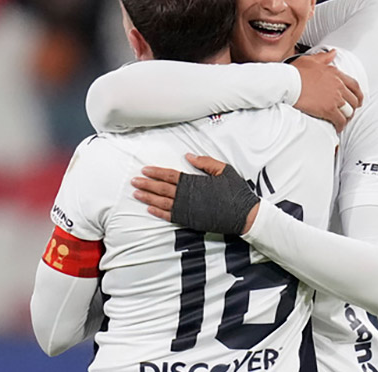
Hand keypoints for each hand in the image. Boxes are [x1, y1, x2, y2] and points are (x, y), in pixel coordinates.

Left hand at [132, 154, 259, 233]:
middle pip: (161, 188)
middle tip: (134, 181)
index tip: (145, 170)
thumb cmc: (235, 192)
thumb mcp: (224, 170)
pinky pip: (170, 216)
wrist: (244, 215)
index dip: (156, 172)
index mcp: (195, 182)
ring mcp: (187, 209)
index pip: (170, 175)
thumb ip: (205, 162)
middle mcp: (188, 196)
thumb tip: (188, 156)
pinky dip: (158, 212)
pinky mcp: (190, 220)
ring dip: (148, 197)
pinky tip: (149, 209)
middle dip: (146, 184)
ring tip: (136, 193)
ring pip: (162, 202)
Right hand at [291, 50, 362, 132]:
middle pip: (353, 100)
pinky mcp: (329, 109)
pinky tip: (337, 127)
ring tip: (343, 121)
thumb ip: (324, 58)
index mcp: (335, 74)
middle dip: (353, 107)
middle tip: (349, 112)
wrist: (288, 83)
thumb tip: (332, 54)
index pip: (354, 85)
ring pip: (349, 111)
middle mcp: (338, 85)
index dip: (358, 94)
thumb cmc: (296, 73)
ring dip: (347, 117)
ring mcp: (335, 98)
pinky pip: (340, 120)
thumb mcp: (311, 60)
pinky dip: (340, 125)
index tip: (357, 99)